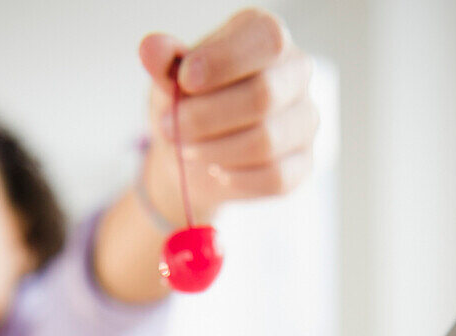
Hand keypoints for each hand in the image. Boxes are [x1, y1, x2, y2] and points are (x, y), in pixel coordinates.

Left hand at [139, 8, 317, 226]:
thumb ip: (164, 62)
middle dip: (207, 116)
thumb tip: (150, 50)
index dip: (224, 62)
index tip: (184, 80)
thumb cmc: (190, 104)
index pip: (266, 40)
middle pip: (264, 96)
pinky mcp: (303, 164)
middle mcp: (296, 74)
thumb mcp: (170, 79)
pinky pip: (276, 178)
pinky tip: (215, 172)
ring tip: (186, 150)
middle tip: (170, 126)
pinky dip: (237, 179)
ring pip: (267, 142)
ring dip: (216, 151)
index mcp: (267, 36)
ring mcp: (305, 120)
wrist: (194, 155)